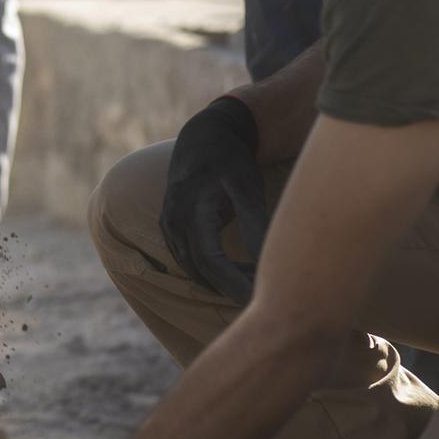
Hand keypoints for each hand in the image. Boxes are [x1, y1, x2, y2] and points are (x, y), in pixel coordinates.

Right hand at [159, 95, 270, 301]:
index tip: (259, 300)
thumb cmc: (231, 162)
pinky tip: (239, 274)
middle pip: (201, 270)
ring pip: (194, 269)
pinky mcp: (170, 230)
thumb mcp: (247, 188)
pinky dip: (213, 272)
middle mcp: (173, 221)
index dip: (233, 284)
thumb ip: (255, 224)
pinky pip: (190, 261)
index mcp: (191, 209)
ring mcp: (168, 227)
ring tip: (258, 286)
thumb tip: (270, 264)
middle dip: (231, 288)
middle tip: (264, 299)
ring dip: (223, 282)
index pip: (210, 260)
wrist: (203, 139)